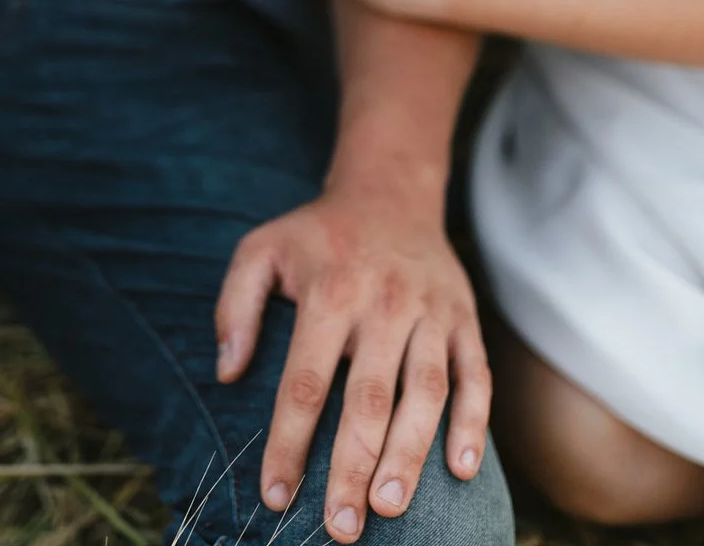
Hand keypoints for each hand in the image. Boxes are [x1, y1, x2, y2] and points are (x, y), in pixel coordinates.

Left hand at [215, 184, 490, 539]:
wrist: (390, 192)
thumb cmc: (317, 234)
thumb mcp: (261, 250)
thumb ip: (234, 307)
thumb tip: (226, 373)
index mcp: (329, 292)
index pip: (306, 382)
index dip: (290, 443)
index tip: (275, 495)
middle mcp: (383, 303)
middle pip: (369, 398)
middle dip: (354, 467)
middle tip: (342, 527)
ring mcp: (429, 312)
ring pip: (426, 392)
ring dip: (411, 454)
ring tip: (390, 508)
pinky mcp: (463, 318)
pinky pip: (476, 375)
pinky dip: (475, 422)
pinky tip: (463, 469)